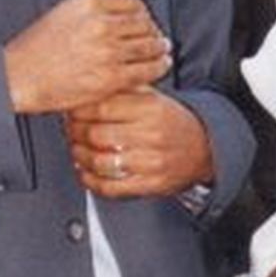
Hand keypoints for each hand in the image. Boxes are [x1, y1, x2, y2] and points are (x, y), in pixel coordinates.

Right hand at [4, 0, 170, 113]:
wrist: (19, 76)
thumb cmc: (39, 45)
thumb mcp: (68, 9)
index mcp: (90, 2)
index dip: (142, 9)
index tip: (143, 17)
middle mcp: (100, 24)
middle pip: (144, 21)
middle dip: (153, 29)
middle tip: (156, 36)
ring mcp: (107, 51)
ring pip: (149, 45)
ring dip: (160, 47)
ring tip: (162, 50)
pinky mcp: (110, 77)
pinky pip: (146, 69)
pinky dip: (158, 66)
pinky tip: (161, 64)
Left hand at [66, 89, 213, 198]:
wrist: (205, 148)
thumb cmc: (173, 122)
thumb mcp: (154, 98)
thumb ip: (124, 91)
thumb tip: (88, 89)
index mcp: (151, 109)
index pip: (101, 107)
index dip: (79, 110)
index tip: (71, 110)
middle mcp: (151, 135)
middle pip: (96, 135)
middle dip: (75, 133)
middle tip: (70, 130)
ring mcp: (151, 162)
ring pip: (99, 162)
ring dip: (80, 157)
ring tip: (76, 149)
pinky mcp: (150, 184)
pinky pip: (111, 187)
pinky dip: (91, 181)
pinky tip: (86, 172)